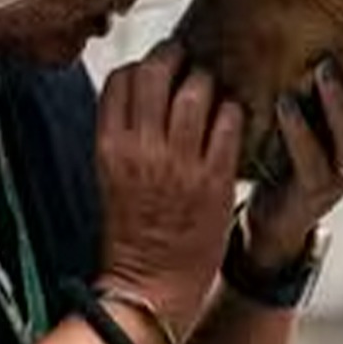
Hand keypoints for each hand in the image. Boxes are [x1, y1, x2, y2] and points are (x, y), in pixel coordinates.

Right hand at [95, 42, 242, 337]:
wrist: (151, 286)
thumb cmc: (132, 232)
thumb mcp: (110, 176)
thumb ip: (122, 134)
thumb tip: (141, 94)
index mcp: (109, 147)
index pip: (121, 79)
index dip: (141, 65)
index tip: (156, 68)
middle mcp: (142, 149)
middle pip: (156, 73)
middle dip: (175, 58)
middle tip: (187, 60)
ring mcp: (180, 163)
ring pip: (196, 90)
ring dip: (207, 82)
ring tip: (212, 89)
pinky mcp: (215, 179)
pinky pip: (228, 123)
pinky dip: (233, 111)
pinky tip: (232, 117)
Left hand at [245, 57, 342, 267]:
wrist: (274, 212)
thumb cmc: (299, 150)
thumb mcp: (318, 112)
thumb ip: (330, 80)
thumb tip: (329, 28)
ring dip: (340, 104)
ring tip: (322, 70)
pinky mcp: (315, 192)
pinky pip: (314, 164)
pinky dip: (299, 132)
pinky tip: (285, 104)